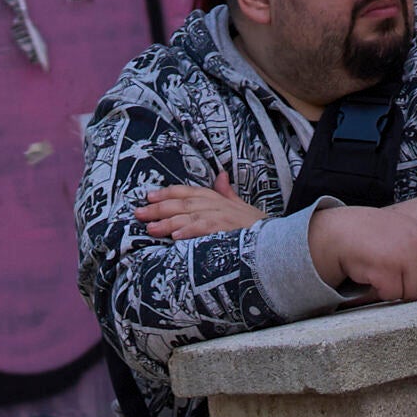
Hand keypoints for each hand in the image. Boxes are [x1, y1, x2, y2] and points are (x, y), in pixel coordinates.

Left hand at [132, 176, 256, 241]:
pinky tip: (175, 237)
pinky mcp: (227, 231)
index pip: (188, 192)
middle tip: (138, 213)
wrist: (278, 240)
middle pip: (182, 203)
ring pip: (189, 216)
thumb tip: (222, 176)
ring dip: (168, 222)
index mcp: (217, 198)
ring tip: (150, 228)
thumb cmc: (258, 227)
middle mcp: (217, 204)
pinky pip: (205, 230)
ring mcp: (222, 217)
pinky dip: (190, 232)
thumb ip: (228, 193)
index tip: (148, 197)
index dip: (167, 193)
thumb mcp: (242, 207)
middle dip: (158, 208)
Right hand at [308, 198, 416, 303]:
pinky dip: (383, 292)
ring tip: (386, 275)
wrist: (343, 231)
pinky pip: (393, 295)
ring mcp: (403, 257)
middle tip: (398, 276)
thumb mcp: (408, 230)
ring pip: (414, 292)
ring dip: (399, 290)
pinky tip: (374, 277)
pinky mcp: (387, 270)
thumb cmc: (375, 233)